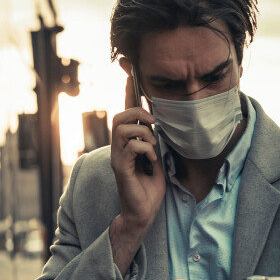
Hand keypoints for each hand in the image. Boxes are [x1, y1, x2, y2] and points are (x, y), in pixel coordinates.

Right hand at [110, 74, 165, 230]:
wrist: (144, 212)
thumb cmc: (150, 186)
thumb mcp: (159, 156)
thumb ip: (157, 139)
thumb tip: (161, 121)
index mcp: (128, 141)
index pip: (126, 109)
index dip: (128, 89)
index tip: (130, 67)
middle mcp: (118, 146)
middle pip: (120, 115)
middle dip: (139, 114)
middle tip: (154, 125)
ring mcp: (117, 157)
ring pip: (123, 128)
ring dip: (144, 133)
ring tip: (154, 147)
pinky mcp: (120, 168)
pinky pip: (131, 147)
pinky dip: (147, 150)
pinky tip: (152, 163)